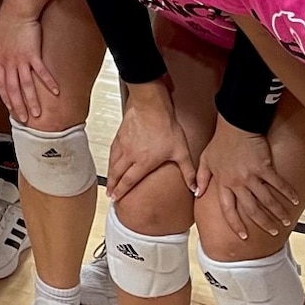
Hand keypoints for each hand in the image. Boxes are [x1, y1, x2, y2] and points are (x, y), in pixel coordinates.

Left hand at [0, 9, 59, 125]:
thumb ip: (2, 60)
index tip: (11, 112)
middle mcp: (8, 64)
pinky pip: (41, 72)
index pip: (1, 87)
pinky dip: (48, 82)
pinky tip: (55, 92)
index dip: (6, 101)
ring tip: (37, 114)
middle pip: (12, 90)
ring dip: (32, 101)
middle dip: (17, 107)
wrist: (15, 11)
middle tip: (23, 120)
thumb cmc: (7, 26)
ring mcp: (20, 60)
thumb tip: (4, 71)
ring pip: (25, 85)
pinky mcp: (32, 53)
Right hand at [107, 85, 197, 199]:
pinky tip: (111, 160)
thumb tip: (195, 187)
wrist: (151, 106)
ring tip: (109, 181)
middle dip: (113, 186)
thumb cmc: (165, 126)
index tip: (117, 198)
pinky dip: (110, 160)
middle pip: (117, 174)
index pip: (129, 181)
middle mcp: (130, 156)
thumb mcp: (181, 151)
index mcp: (143, 162)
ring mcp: (123, 145)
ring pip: (113, 163)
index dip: (122, 191)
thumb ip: (188, 172)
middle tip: (110, 194)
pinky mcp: (120, 135)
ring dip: (110, 175)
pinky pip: (112, 151)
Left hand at [194, 118, 300, 243]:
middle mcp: (237, 182)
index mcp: (223, 183)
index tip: (243, 237)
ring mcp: (251, 175)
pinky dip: (287, 193)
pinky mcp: (264, 166)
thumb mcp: (205, 159)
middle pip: (251, 209)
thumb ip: (202, 177)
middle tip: (273, 232)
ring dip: (277, 212)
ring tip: (286, 220)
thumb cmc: (220, 141)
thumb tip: (196, 192)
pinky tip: (295, 200)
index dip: (236, 224)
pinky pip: (278, 184)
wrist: (234, 125)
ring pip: (266, 200)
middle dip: (262, 223)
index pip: (228, 209)